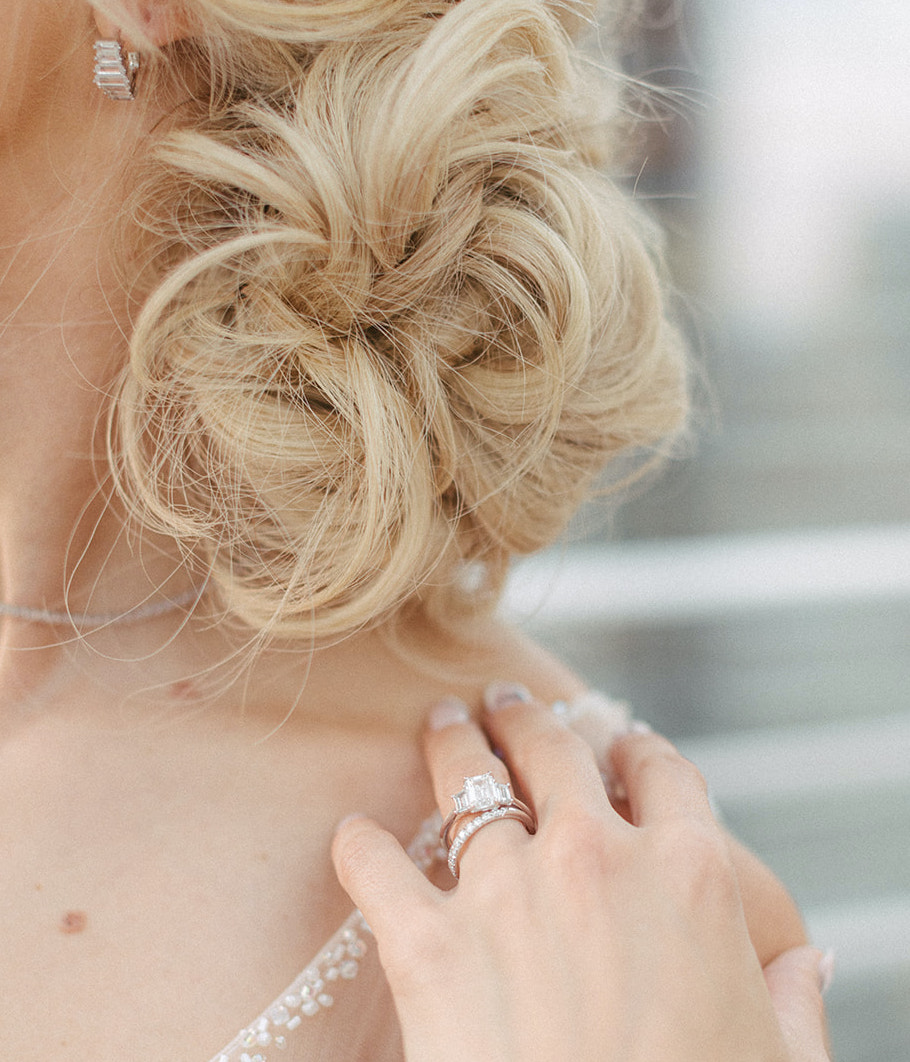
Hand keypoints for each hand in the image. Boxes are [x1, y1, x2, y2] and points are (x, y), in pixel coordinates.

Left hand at [332, 685, 830, 1061]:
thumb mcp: (780, 1061)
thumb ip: (794, 999)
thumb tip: (808, 964)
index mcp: (687, 877)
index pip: (664, 774)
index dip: (639, 750)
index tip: (619, 742)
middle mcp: (595, 861)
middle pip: (555, 752)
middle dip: (529, 717)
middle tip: (507, 701)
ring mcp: (506, 895)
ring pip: (468, 782)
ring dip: (451, 742)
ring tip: (442, 721)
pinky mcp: (429, 949)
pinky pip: (377, 869)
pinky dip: (359, 848)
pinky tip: (352, 836)